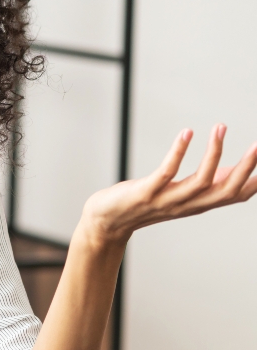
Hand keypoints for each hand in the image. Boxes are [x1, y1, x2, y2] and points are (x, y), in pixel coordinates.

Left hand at [82, 124, 256, 244]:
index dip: (256, 180)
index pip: (238, 194)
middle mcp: (189, 204)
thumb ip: (208, 183)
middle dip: (246, 168)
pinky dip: (178, 152)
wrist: (108, 222)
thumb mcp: (183, 193)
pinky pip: (166, 172)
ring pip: (201, 180)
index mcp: (200, 203)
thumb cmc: (147, 203)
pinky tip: (187, 133)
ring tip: (220, 127)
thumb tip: (234, 169)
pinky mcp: (146, 193)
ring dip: (214, 153)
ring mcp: (168, 200)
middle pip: (227, 190)